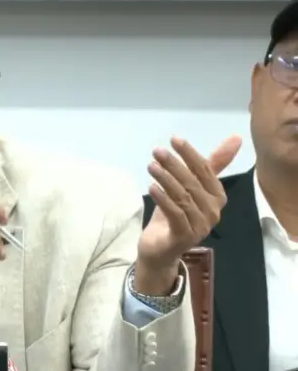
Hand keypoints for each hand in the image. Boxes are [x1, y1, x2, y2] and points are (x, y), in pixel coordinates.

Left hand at [134, 135, 241, 293]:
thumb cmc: (175, 213)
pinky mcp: (185, 236)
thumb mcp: (188, 186)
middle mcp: (213, 211)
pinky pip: (175, 213)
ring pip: (183, 196)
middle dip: (174, 164)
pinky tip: (151, 187)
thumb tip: (236, 138)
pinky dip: (163, 199)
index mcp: (217, 197)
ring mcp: (200, 225)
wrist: (160, 248)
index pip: (205, 170)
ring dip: (166, 179)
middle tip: (157, 151)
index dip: (190, 154)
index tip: (173, 139)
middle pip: (193, 182)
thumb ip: (209, 164)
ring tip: (151, 166)